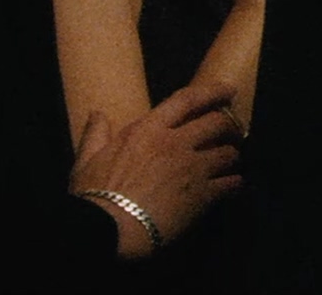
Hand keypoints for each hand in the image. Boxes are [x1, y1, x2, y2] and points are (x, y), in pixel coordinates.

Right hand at [69, 80, 244, 258]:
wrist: (107, 231)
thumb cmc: (94, 196)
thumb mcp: (86, 161)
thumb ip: (96, 135)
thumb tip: (96, 114)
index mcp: (148, 130)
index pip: (187, 100)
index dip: (212, 91)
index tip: (228, 90)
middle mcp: (175, 143)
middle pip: (217, 123)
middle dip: (229, 125)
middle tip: (233, 132)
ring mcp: (192, 168)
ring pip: (228, 153)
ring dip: (232, 156)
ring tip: (231, 162)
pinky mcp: (203, 195)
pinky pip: (231, 183)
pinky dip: (235, 183)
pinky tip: (233, 186)